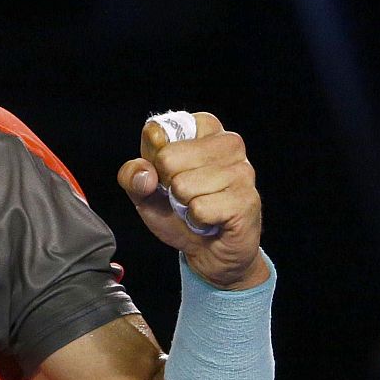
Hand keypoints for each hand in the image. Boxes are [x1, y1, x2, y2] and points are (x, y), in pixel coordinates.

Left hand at [117, 111, 267, 289]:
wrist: (209, 251)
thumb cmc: (179, 213)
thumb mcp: (145, 192)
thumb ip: (132, 176)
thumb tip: (145, 174)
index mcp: (204, 127)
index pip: (157, 132)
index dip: (153, 161)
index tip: (169, 174)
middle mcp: (229, 142)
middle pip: (168, 158)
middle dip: (168, 185)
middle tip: (185, 196)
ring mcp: (242, 170)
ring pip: (183, 185)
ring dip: (183, 206)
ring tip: (199, 207)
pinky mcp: (246, 198)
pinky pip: (200, 208)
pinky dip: (197, 220)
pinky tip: (211, 220)